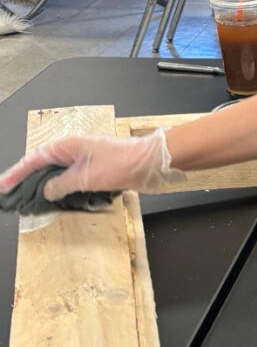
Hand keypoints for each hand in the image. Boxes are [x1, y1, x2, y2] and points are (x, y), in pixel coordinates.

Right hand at [0, 129, 185, 201]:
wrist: (151, 162)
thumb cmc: (122, 163)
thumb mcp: (87, 177)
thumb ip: (63, 184)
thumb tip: (46, 190)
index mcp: (65, 147)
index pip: (33, 160)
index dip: (16, 173)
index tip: (3, 185)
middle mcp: (72, 151)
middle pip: (41, 166)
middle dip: (25, 180)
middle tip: (11, 195)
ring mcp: (83, 160)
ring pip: (56, 173)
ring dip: (42, 186)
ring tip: (28, 199)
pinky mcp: (94, 170)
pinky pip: (70, 179)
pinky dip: (60, 188)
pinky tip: (56, 198)